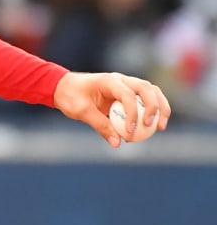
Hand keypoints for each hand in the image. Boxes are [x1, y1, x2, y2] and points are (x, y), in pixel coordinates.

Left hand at [52, 71, 170, 148]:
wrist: (63, 87)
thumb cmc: (70, 96)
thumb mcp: (81, 112)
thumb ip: (100, 126)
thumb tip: (117, 143)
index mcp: (109, 81)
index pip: (128, 95)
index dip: (132, 114)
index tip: (130, 131)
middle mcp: (121, 80)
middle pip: (148, 89)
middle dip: (155, 107)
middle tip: (153, 126)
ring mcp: (126, 85)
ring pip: (151, 92)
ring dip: (160, 108)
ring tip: (160, 127)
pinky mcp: (127, 93)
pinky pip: (143, 100)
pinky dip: (150, 111)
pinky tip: (150, 127)